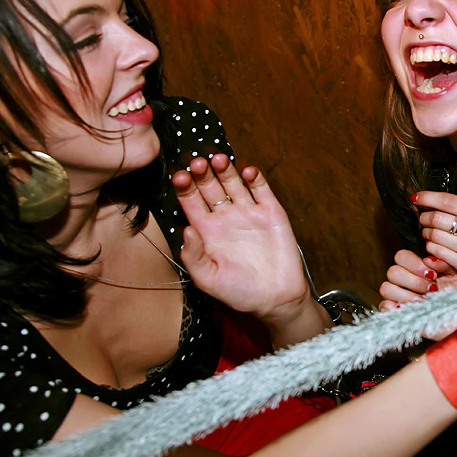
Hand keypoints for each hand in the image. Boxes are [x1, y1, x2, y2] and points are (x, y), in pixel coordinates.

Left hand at [173, 155, 312, 328]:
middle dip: (202, 173)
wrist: (276, 297)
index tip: (180, 176)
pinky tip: (247, 171)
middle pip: (210, 187)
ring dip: (225, 169)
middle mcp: (226, 218)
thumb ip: (193, 257)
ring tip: (218, 159)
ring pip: (233, 183)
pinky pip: (261, 189)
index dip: (184, 187)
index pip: (191, 202)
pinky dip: (254, 178)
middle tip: (198, 163)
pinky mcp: (271, 212)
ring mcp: (249, 212)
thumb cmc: (239, 292)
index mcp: (207, 231)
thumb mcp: (208, 280)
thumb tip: (186, 230)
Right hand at [378, 250, 456, 311]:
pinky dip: (394, 307)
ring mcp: (400, 297)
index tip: (432, 274)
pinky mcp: (398, 314)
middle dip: (414, 281)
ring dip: (406, 294)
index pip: (401, 257)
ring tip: (424, 301)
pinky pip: (384, 307)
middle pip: (393, 271)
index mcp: (418, 269)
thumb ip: (444, 262)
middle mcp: (406, 281)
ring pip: (386, 288)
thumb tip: (429, 260)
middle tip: (432, 289)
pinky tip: (412, 308)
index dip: (414, 263)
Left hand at [413, 192, 456, 276]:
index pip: (448, 201)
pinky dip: (431, 248)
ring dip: (426, 233)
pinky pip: (438, 253)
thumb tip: (428, 201)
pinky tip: (435, 245)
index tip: (416, 197)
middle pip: (437, 219)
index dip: (428, 197)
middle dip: (424, 217)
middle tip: (423, 218)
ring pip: (435, 236)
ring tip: (429, 232)